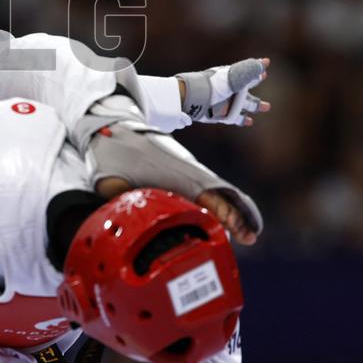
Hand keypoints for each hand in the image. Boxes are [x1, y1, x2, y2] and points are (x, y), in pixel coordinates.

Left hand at [89, 129, 262, 243]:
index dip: (231, 215)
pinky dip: (221, 202)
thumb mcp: (111, 181)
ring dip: (233, 209)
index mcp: (174, 174)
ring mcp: (186, 170)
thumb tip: (126, 227)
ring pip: (218, 190)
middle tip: (252, 236)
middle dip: (241, 214)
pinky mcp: (181, 172)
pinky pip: (208, 188)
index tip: (244, 233)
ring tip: (246, 233)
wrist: (110, 126)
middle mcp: (186, 171)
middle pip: (223, 193)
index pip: (211, 196)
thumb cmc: (111, 154)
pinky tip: (223, 220)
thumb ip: (123, 204)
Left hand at [176, 57, 270, 125]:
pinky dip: (242, 119)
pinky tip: (249, 121)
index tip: (264, 73)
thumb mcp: (235, 75)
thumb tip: (266, 61)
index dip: (256, 74)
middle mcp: (231, 90)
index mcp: (233, 78)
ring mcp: (227, 102)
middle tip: (267, 91)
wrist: (196, 98)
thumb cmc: (215, 84)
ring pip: (245, 105)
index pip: (248, 74)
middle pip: (248, 91)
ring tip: (266, 107)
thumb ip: (250, 69)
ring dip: (256, 106)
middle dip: (257, 92)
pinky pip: (235, 117)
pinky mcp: (223, 114)